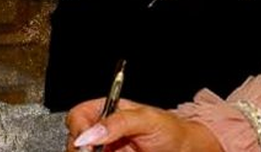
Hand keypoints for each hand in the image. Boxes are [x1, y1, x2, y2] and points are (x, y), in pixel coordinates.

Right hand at [66, 98, 221, 151]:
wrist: (184, 150)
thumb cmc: (171, 129)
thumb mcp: (148, 119)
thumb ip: (120, 122)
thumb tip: (91, 133)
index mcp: (109, 111)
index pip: (79, 115)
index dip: (79, 127)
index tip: (86, 140)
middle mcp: (103, 131)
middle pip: (75, 140)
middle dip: (81, 148)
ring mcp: (105, 149)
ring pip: (83, 151)